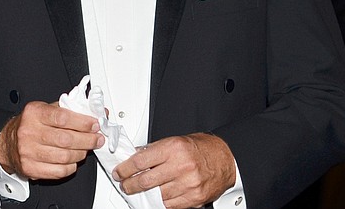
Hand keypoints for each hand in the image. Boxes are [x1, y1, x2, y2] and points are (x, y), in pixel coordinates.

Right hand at [0, 101, 103, 179]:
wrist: (8, 143)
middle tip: (97, 139)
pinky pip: (59, 171)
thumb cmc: (30, 125)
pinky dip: (71, 167)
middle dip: (87, 140)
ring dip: (81, 153)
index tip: (95, 125)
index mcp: (34, 113)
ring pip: (65, 156)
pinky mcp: (30, 168)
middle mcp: (29, 132)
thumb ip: (69, 109)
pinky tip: (73, 160)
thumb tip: (96, 112)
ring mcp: (28, 151)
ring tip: (85, 149)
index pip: (62, 118)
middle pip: (66, 139)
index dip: (83, 122)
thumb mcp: (45, 109)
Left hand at [111, 132, 235, 208]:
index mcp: (173, 148)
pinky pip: (170, 205)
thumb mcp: (174, 141)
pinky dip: (159, 203)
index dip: (125, 169)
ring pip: (156, 195)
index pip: (140, 161)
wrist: (225, 159)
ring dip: (143, 195)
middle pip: (145, 181)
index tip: (119, 172)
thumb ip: (154, 150)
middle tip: (124, 184)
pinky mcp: (194, 198)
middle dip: (130, 185)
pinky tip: (153, 199)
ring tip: (137, 192)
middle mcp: (181, 166)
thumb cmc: (200, 148)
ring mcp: (188, 184)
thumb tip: (133, 158)